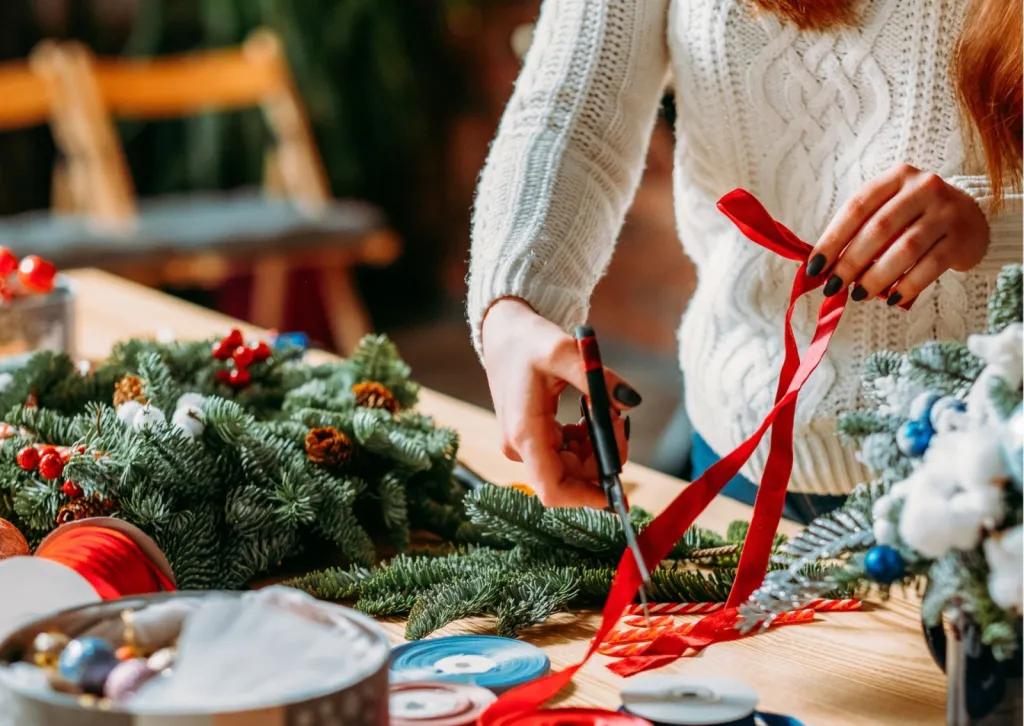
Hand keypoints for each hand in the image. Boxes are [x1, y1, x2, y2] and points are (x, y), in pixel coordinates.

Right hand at [481, 298, 638, 507]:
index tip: (617, 492)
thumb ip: (599, 379)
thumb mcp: (564, 352)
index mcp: (524, 433)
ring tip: (604, 410)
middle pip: (571, 477)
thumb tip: (631, 402)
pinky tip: (589, 413)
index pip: (553, 489)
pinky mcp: (530, 437)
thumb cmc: (527, 340)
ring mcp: (524, 444)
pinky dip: (585, 440)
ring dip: (596, 446)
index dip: (586, 499)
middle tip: (619, 420)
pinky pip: (565, 453)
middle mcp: (520, 446)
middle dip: (602, 457)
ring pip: (571, 466)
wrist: (502, 332)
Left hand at [808, 164, 989, 306]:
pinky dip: (908, 285)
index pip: (856, 207)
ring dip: (876, 276)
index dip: (832, 239)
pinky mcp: (961, 237)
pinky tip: (891, 298)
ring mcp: (945, 211)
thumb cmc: (915, 218)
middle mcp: (922, 188)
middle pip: (878, 228)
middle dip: (850, 262)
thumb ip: (859, 231)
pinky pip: (930, 265)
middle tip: (833, 287)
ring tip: (859, 295)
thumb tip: (823, 267)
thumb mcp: (888, 211)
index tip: (814, 267)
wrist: (972, 218)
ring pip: (905, 249)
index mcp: (895, 178)